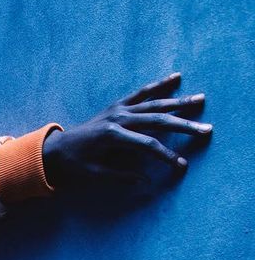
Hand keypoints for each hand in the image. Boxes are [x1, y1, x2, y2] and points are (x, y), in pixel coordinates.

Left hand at [42, 72, 211, 191]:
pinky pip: (141, 93)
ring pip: (154, 103)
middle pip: (158, 120)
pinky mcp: (117, 106)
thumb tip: (145, 182)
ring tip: (201, 99)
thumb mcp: (94, 176)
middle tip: (205, 129)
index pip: (148, 145)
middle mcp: (118, 118)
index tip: (181, 166)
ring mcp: (118, 109)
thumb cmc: (73, 166)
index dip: (166, 156)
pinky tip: (176, 78)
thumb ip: (120, 177)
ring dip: (179, 101)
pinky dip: (159, 85)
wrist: (54, 151)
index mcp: (113, 137)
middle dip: (184, 125)